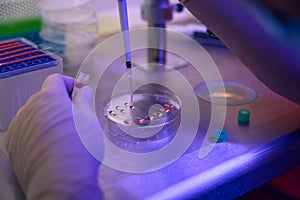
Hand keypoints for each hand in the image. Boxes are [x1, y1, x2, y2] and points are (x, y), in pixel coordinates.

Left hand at [6, 74, 102, 199]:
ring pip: (35, 114)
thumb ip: (84, 100)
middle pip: (45, 97)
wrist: (61, 183)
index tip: (80, 93)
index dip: (71, 84)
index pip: (56, 80)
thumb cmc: (78, 151)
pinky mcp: (14, 144)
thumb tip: (82, 92)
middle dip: (61, 102)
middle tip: (77, 115)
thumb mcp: (89, 120)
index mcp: (49, 98)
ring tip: (65, 134)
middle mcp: (29, 109)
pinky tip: (52, 145)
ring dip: (49, 117)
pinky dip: (39, 132)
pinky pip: (27, 130)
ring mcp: (19, 128)